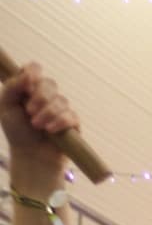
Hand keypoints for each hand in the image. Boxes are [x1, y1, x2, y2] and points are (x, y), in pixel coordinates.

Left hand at [0, 62, 80, 196]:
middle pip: (50, 84)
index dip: (34, 71)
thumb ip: (13, 87)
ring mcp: (61, 109)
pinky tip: (50, 131)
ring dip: (48, 113)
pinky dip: (60, 122)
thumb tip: (28, 74)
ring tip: (37, 126)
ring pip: (61, 101)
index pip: (35, 68)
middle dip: (40, 97)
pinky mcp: (72, 123)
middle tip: (29, 112)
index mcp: (29, 88)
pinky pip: (71, 116)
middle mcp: (46, 95)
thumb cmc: (17, 132)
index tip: (28, 81)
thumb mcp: (6, 107)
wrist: (31, 155)